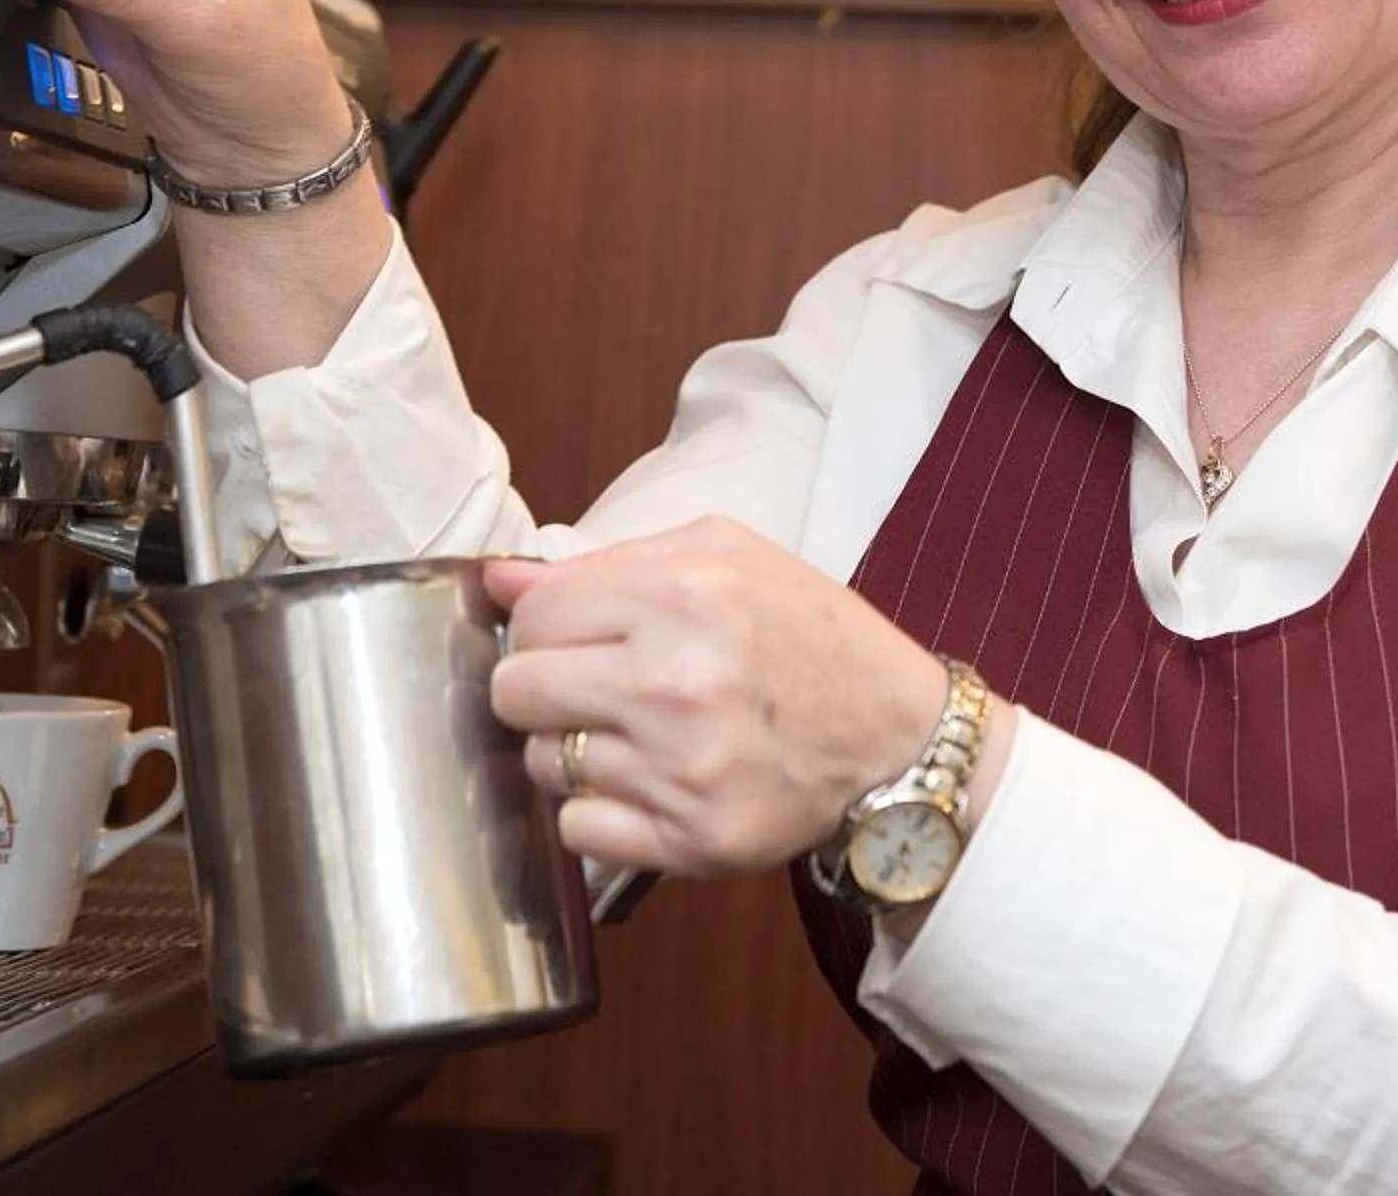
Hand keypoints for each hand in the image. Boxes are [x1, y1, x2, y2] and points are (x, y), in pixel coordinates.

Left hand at [485, 517, 959, 876]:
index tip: (574, 637)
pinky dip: (599, 814)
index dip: (543, 626)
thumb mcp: (724, 558)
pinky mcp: (694, 840)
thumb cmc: (809, 635)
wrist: (898, 735)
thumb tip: (499, 578)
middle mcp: (675, 683)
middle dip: (540, 690)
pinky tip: (644, 787)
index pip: (533, 615)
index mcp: (681, 596)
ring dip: (572, 752)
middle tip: (588, 691)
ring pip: (543, 765)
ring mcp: (682, 770)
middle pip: (515, 692)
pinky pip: (579, 832)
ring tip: (631, 738)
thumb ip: (609, 562)